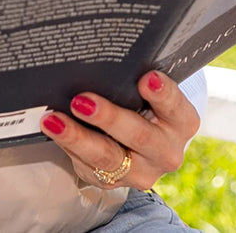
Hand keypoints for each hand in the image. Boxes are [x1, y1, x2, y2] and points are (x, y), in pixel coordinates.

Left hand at [40, 71, 199, 190]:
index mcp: (182, 122)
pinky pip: (89, 165)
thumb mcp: (151, 92)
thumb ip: (137, 79)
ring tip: (54, 120)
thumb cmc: (145, 103)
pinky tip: (53, 129)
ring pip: (107, 157)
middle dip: (109, 117)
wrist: (141, 142)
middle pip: (139, 135)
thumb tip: (103, 53)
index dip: (162, 93)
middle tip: (81, 101)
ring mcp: (141, 171)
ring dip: (78, 137)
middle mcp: (166, 151)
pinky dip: (68, 145)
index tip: (146, 77)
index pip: (175, 106)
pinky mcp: (114, 182)